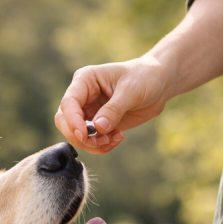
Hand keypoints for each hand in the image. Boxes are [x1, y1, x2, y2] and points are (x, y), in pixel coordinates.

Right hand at [54, 56, 170, 154]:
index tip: (84, 135)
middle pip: (65, 122)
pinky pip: (91, 141)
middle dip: (81, 137)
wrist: (158, 84)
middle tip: (103, 140)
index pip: (68, 103)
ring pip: (76, 135)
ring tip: (115, 138)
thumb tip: (98, 128)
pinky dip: (102, 146)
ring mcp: (89, 111)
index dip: (73, 121)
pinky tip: (118, 138)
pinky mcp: (98, 125)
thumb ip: (114, 109)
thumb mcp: (131, 90)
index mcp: (85, 80)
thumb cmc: (144, 77)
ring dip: (93, 144)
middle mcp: (82, 96)